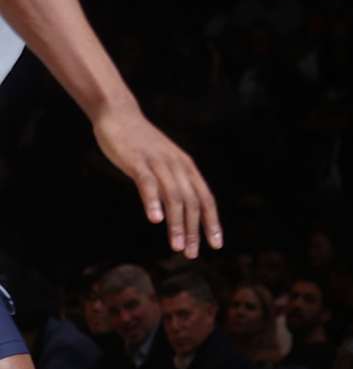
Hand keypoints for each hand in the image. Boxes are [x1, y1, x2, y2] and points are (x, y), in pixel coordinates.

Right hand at [91, 103, 222, 258]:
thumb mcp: (165, 164)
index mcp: (187, 168)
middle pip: (192, 202)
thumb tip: (180, 210)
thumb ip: (173, 183)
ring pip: (173, 196)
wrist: (120, 115)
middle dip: (194, 230)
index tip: (216, 245)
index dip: (212, 222)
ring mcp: (158, 162)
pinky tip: (155, 218)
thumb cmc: (142, 144)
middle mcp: (178, 166)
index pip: (206, 199)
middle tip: (191, 253)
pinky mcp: (137, 160)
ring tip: (176, 245)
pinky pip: (147, 183)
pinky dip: (152, 201)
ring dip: (177, 223)